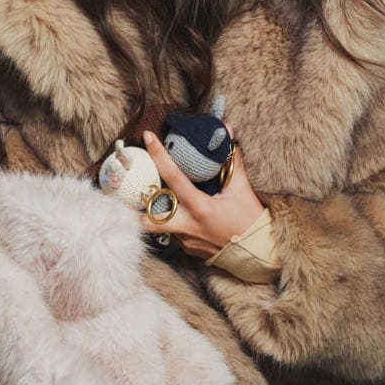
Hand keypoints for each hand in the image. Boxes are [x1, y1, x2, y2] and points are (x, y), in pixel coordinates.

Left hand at [137, 126, 265, 258]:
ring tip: (153, 202)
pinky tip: (181, 217)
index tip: (148, 137)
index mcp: (200, 207)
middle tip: (125, 191)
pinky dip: (175, 225)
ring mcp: (186, 241)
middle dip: (132, 210)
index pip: (173, 177)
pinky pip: (174, 235)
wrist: (259, 253)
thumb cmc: (250, 220)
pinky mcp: (188, 250)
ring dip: (156, 214)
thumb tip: (228, 131)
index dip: (159, 155)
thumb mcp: (241, 189)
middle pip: (148, 220)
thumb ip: (233, 159)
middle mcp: (188, 226)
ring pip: (160, 227)